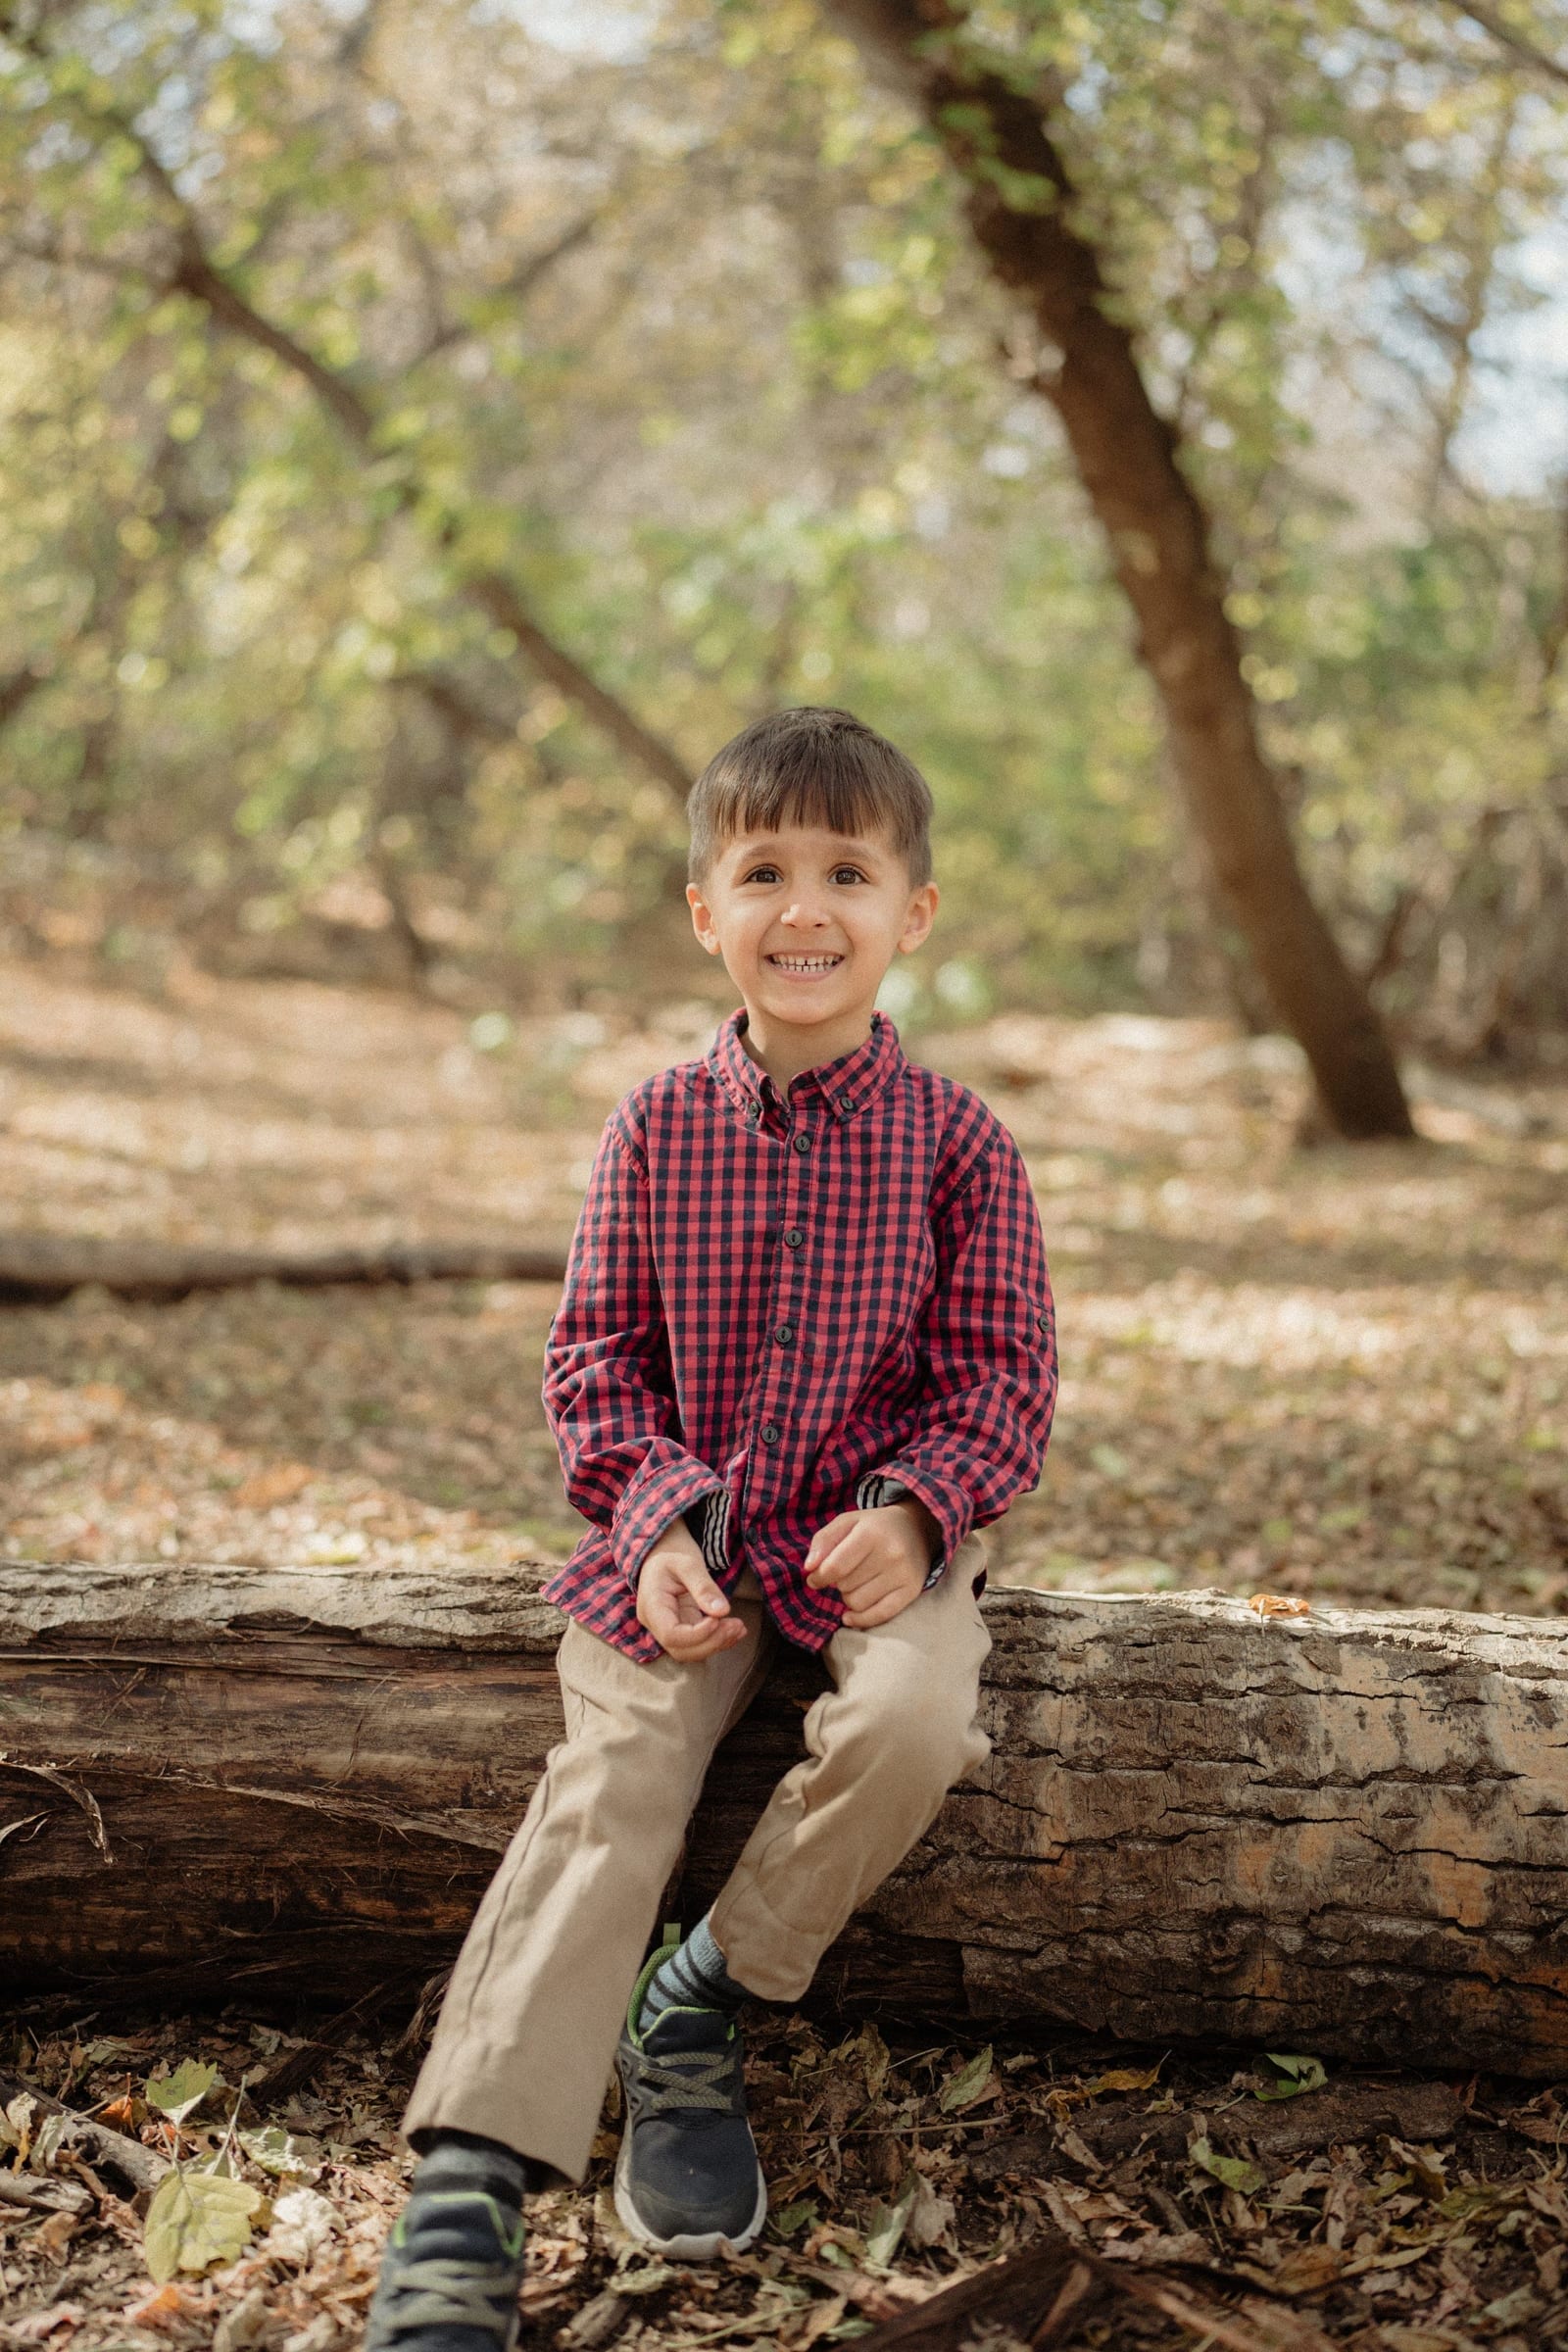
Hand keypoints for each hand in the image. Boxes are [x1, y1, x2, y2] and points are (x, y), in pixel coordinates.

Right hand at [636, 1517, 746, 1660]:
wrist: (663, 1551)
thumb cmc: (672, 1553)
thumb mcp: (688, 1563)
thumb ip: (704, 1587)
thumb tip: (722, 1612)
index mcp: (652, 1605)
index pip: (671, 1635)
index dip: (698, 1634)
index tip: (718, 1619)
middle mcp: (655, 1622)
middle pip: (681, 1650)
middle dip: (711, 1642)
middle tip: (737, 1625)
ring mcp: (667, 1627)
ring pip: (690, 1651)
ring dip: (717, 1644)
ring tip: (739, 1628)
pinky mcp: (681, 1627)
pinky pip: (697, 1642)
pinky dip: (717, 1639)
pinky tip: (735, 1630)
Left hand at [803, 1499, 939, 1629]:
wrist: (918, 1529)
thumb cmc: (874, 1527)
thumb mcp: (847, 1522)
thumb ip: (823, 1541)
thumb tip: (810, 1569)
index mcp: (871, 1532)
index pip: (835, 1567)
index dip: (818, 1577)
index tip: (815, 1578)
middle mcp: (891, 1553)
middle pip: (845, 1586)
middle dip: (838, 1582)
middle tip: (847, 1572)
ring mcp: (903, 1574)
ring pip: (858, 1603)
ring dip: (849, 1597)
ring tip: (857, 1583)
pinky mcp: (912, 1591)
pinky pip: (879, 1616)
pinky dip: (860, 1619)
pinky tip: (850, 1615)